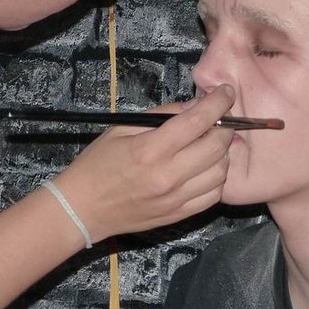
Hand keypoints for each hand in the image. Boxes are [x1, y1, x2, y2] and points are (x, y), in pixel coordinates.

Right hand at [53, 86, 234, 242]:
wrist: (83, 209)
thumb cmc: (97, 164)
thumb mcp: (122, 129)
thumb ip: (161, 115)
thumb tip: (195, 105)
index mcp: (150, 149)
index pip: (198, 120)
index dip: (218, 102)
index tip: (226, 93)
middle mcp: (168, 175)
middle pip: (217, 146)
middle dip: (225, 126)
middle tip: (220, 119)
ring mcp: (177, 199)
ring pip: (221, 171)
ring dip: (223, 153)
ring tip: (211, 144)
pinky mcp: (180, 215)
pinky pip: (214, 195)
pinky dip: (217, 177)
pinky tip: (206, 168)